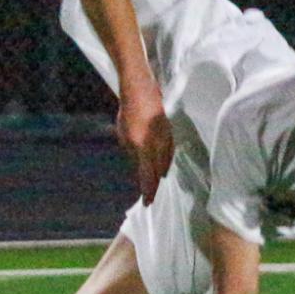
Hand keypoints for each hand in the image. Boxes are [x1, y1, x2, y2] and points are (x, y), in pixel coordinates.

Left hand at [117, 84, 174, 203]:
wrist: (141, 90)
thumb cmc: (128, 113)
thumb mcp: (124, 136)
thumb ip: (132, 153)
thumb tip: (140, 167)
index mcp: (143, 147)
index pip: (147, 175)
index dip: (148, 190)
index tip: (147, 202)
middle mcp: (157, 145)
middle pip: (158, 172)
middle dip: (154, 185)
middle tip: (151, 197)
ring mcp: (166, 139)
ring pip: (165, 163)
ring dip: (160, 175)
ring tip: (157, 184)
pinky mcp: (170, 133)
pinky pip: (170, 153)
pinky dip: (166, 163)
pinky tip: (164, 167)